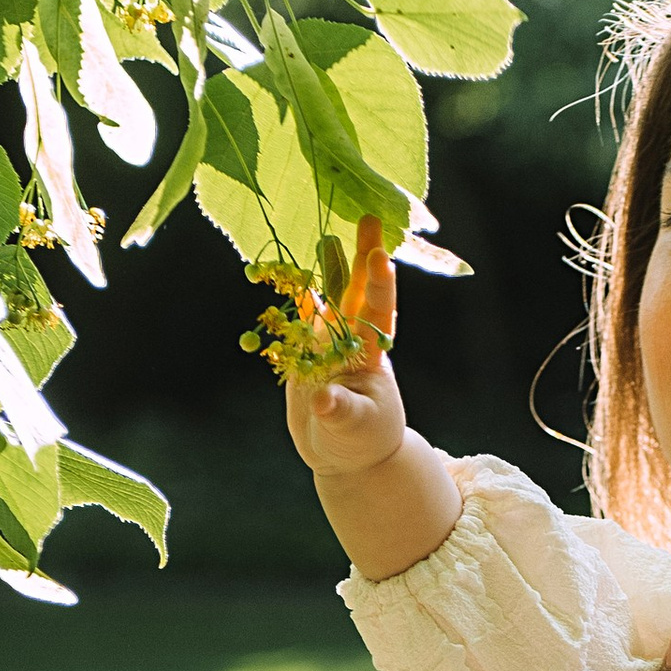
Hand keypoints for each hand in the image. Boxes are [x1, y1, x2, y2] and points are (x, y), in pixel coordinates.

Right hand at [285, 217, 400, 478]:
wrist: (346, 453)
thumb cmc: (362, 442)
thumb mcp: (354, 429)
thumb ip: (341, 412)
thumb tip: (324, 399)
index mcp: (370, 354)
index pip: (379, 313)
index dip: (380, 285)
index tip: (381, 256)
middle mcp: (351, 340)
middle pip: (358, 291)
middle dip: (363, 254)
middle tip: (369, 216)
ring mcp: (329, 343)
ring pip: (330, 296)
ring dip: (329, 266)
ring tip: (327, 232)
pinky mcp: (308, 351)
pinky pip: (301, 316)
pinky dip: (295, 295)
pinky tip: (288, 271)